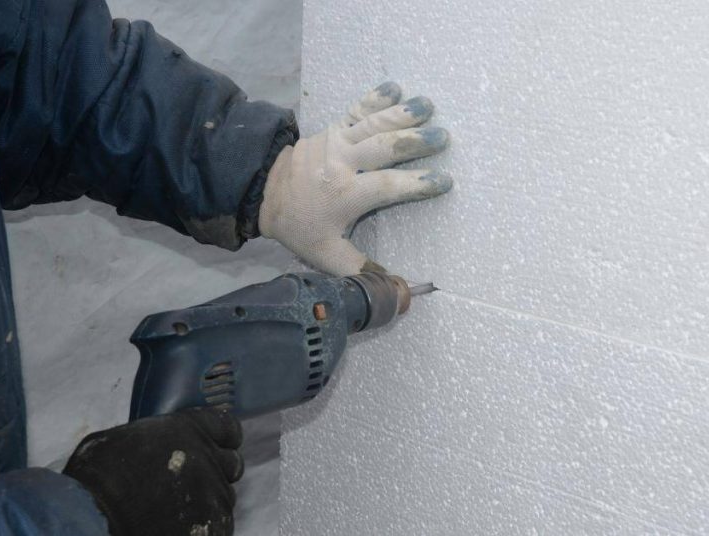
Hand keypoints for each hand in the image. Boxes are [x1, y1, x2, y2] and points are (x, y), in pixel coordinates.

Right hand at [63, 408, 243, 535]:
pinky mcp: (214, 526)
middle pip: (231, 465)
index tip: (221, 444)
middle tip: (194, 484)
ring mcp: (213, 495)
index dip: (224, 438)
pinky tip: (176, 528)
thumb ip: (151, 439)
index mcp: (188, 429)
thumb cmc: (97, 479)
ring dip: (207, 503)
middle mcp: (208, 458)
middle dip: (218, 472)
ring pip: (224, 498)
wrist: (95, 519)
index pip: (227, 427)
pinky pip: (219, 525)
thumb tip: (151, 445)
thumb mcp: (119, 440)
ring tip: (176, 512)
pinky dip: (204, 528)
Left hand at [259, 82, 451, 274]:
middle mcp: (341, 164)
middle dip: (415, 142)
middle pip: (383, 148)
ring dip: (402, 114)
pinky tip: (395, 88)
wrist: (264, 192)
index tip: (443, 182)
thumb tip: (398, 290)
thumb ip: (360, 270)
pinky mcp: (332, 128)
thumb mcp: (326, 255)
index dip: (416, 184)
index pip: (386, 187)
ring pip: (373, 124)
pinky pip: (356, 110)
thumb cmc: (301, 226)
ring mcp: (336, 141)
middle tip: (444, 137)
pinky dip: (375, 98)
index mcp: (343, 195)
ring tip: (429, 106)